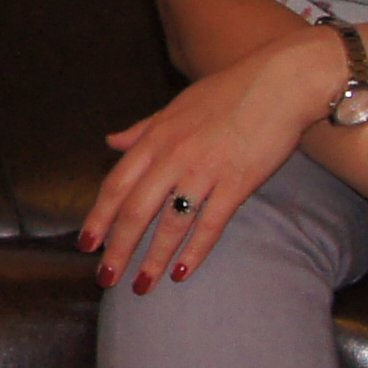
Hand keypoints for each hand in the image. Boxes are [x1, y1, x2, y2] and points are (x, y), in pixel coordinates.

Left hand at [83, 29, 350, 285]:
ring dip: (151, 258)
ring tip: (140, 287)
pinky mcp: (237, 183)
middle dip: (117, 248)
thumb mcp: (177, 106)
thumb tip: (111, 142)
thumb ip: (143, 129)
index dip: (99, 216)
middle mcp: (173, 155)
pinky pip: (209, 224)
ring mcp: (204, 170)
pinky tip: (181, 273)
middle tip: (105, 278)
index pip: (117, 185)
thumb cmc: (230, 91)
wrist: (281, 81)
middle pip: (135, 210)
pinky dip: (193, 251)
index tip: (86, 244)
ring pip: (169, 223)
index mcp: (156, 137)